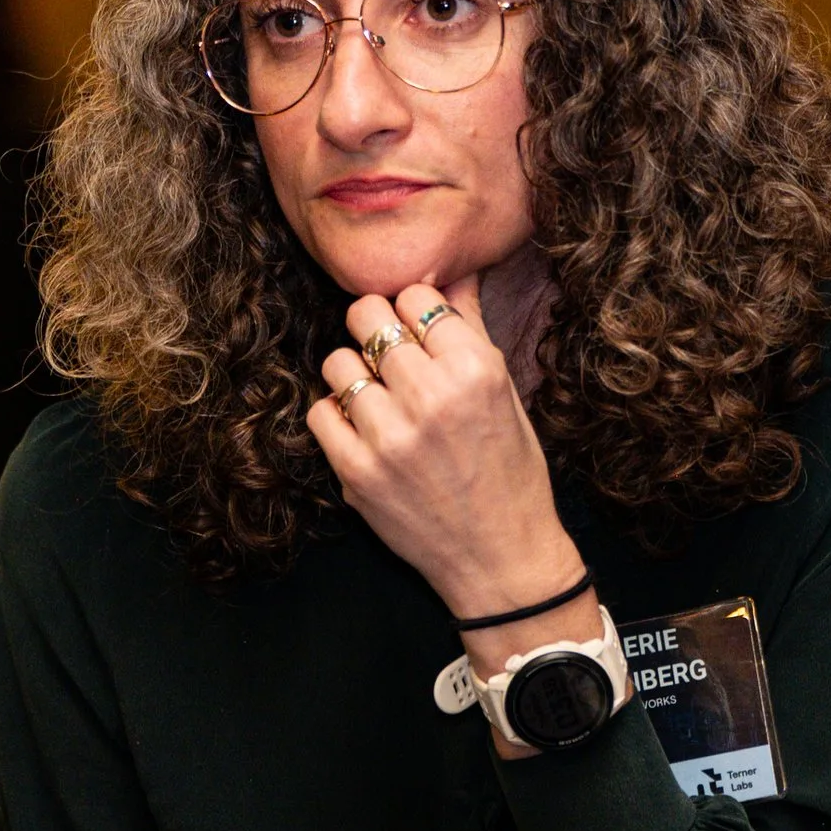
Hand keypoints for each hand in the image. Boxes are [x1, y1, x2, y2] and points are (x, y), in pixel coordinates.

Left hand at [307, 280, 595, 694]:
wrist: (502, 559)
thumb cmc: (510, 471)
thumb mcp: (505, 393)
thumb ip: (471, 328)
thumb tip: (454, 271)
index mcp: (476, 370)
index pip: (416, 296)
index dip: (413, 309)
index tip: (417, 330)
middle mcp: (431, 397)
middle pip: (368, 317)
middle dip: (374, 328)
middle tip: (387, 353)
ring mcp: (389, 436)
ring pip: (338, 362)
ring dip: (354, 374)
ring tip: (379, 398)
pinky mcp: (356, 472)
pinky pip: (321, 411)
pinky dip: (337, 416)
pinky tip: (364, 430)